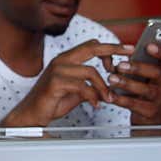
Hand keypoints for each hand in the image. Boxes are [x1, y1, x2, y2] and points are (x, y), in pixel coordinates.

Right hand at [2, 40, 124, 127]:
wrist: (32, 114)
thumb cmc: (51, 102)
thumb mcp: (76, 93)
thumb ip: (90, 86)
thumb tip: (107, 88)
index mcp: (67, 59)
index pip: (91, 45)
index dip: (110, 47)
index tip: (126, 49)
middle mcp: (62, 60)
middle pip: (92, 47)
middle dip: (113, 50)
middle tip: (128, 54)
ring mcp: (58, 70)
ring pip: (91, 71)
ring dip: (104, 86)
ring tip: (108, 98)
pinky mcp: (56, 82)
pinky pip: (82, 86)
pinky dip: (92, 96)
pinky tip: (95, 105)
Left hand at [108, 43, 160, 124]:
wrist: (147, 118)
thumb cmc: (143, 93)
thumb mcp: (144, 77)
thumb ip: (137, 64)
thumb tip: (120, 51)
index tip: (149, 45)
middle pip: (157, 73)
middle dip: (138, 68)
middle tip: (121, 65)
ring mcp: (158, 98)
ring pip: (146, 90)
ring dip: (127, 83)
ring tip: (112, 79)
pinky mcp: (150, 111)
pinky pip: (136, 104)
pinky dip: (122, 99)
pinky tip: (111, 95)